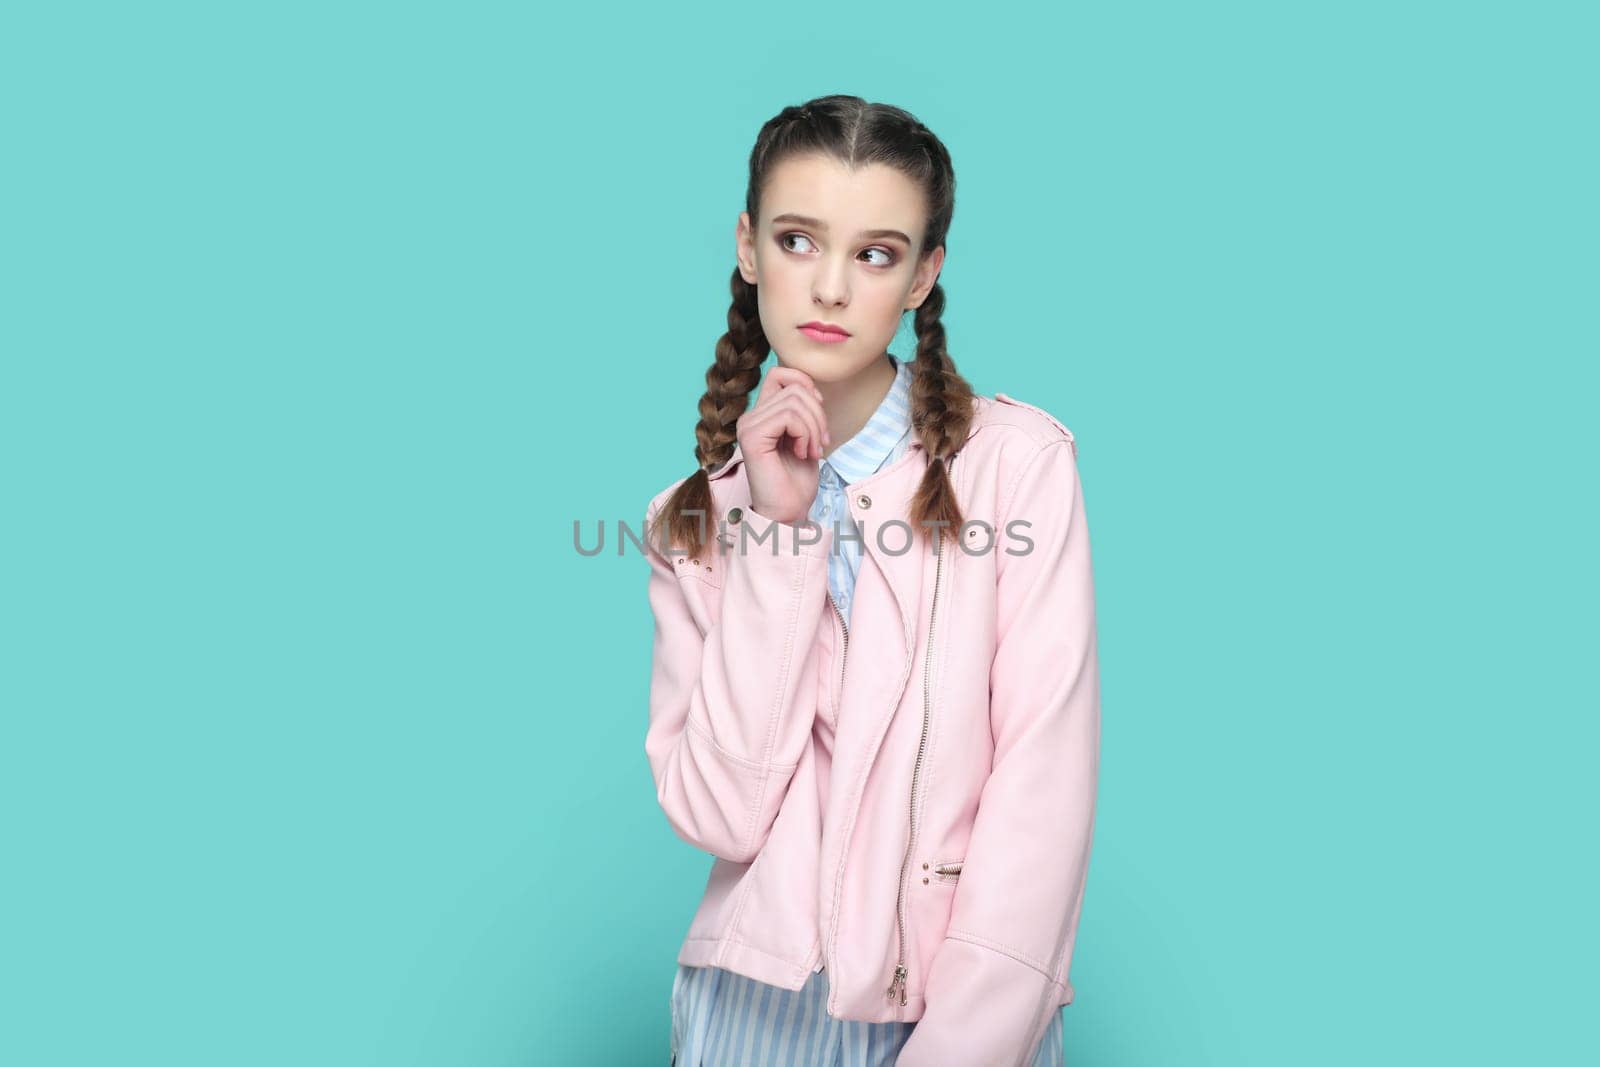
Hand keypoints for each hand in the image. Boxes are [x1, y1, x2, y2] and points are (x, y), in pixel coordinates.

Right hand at [736, 365, 829, 525]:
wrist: (788, 512)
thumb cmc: (796, 480)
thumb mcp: (806, 437)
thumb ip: (803, 411)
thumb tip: (812, 388)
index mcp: (762, 414)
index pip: (780, 373)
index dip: (805, 383)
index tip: (819, 410)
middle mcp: (750, 417)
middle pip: (794, 387)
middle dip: (818, 413)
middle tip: (821, 443)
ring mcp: (748, 426)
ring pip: (794, 401)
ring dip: (814, 427)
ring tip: (813, 450)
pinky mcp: (752, 438)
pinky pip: (788, 417)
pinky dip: (805, 434)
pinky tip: (803, 453)